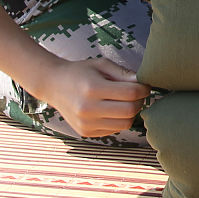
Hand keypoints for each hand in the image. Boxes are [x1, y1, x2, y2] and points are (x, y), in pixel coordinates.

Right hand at [35, 57, 149, 138]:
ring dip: (131, 113)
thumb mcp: (102, 65)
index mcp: (93, 88)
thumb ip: (124, 73)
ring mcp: (86, 123)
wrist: (53, 85)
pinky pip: (114, 130)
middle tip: (137, 94)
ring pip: (125, 124)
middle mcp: (88, 108)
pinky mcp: (86, 132)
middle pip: (130, 111)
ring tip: (125, 102)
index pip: (131, 93)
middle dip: (140, 102)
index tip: (145, 85)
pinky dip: (119, 121)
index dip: (144, 89)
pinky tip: (113, 110)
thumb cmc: (81, 72)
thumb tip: (144, 83)